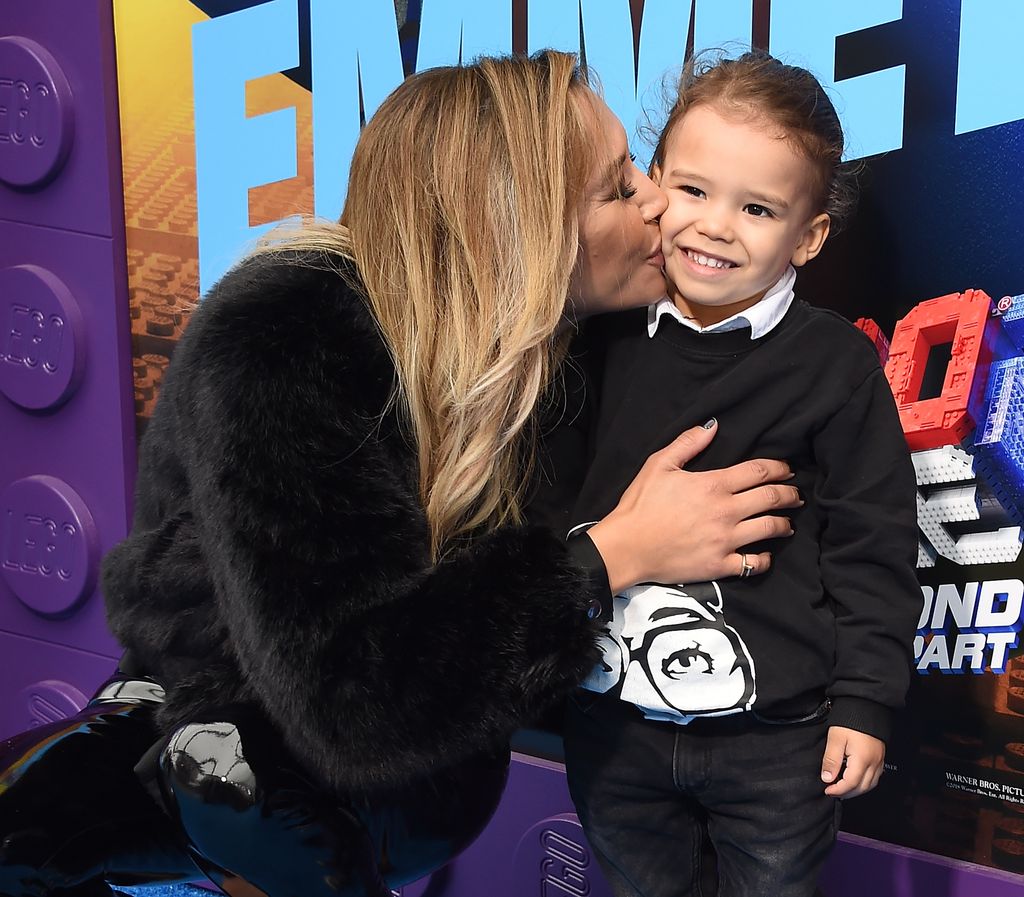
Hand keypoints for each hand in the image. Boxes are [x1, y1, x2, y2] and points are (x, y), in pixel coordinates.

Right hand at [586, 419, 800, 591]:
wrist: (627, 546)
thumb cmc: (639, 505)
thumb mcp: (658, 465)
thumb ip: (687, 443)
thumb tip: (712, 426)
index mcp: (713, 484)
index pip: (758, 471)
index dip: (779, 468)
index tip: (787, 470)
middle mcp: (725, 512)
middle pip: (771, 498)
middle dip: (789, 494)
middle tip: (795, 495)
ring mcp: (725, 540)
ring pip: (770, 529)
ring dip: (784, 524)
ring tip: (788, 523)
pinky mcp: (720, 565)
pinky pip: (754, 564)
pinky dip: (765, 560)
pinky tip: (766, 555)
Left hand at [821, 726, 884, 797]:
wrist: (866, 706)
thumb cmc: (850, 719)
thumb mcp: (835, 739)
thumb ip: (831, 760)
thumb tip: (827, 778)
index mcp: (862, 760)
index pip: (850, 784)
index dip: (838, 790)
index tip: (827, 790)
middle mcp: (874, 763)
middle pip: (862, 788)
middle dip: (847, 793)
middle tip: (833, 792)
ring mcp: (879, 760)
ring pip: (870, 785)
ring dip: (856, 790)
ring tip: (843, 789)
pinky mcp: (880, 757)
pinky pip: (875, 777)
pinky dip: (865, 783)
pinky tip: (855, 780)